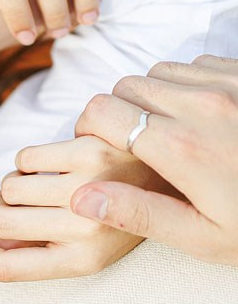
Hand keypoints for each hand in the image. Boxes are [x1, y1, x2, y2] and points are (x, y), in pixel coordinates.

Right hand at [0, 134, 162, 281]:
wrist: (205, 172)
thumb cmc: (149, 211)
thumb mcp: (108, 253)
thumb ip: (52, 254)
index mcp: (86, 260)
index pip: (6, 268)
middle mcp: (84, 228)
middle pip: (1, 220)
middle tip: (17, 203)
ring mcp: (87, 186)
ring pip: (10, 185)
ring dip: (16, 183)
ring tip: (44, 182)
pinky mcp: (90, 149)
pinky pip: (27, 157)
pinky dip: (31, 159)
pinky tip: (59, 159)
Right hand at [71, 56, 237, 265]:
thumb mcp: (203, 237)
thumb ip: (138, 214)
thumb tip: (81, 198)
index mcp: (181, 148)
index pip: (103, 111)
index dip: (88, 129)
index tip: (95, 148)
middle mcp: (202, 106)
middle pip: (125, 87)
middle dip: (116, 114)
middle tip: (129, 147)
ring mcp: (228, 85)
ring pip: (159, 72)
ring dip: (151, 98)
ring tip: (165, 134)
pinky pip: (196, 65)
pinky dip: (186, 87)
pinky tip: (199, 120)